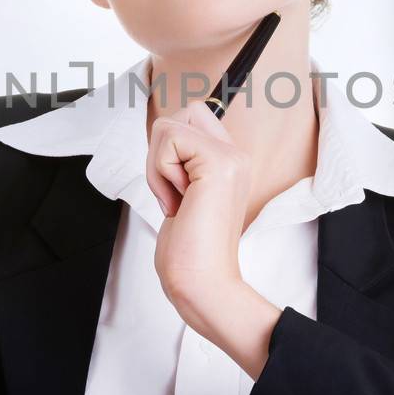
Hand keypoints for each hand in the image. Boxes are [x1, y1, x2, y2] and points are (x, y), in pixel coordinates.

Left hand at [146, 100, 251, 302]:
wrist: (202, 282)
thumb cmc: (189, 252)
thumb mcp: (183, 196)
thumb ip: (182, 165)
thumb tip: (162, 133)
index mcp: (230, 162)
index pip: (195, 116)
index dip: (170, 145)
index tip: (174, 186)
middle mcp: (236, 155)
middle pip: (183, 112)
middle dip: (161, 150)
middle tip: (172, 192)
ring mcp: (230, 157)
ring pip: (169, 125)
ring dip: (157, 165)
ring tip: (176, 200)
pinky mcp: (218, 163)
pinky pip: (169, 139)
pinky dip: (160, 171)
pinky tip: (178, 202)